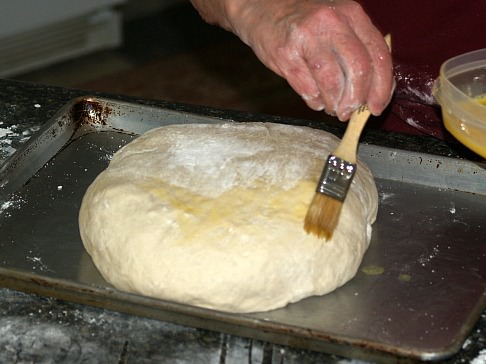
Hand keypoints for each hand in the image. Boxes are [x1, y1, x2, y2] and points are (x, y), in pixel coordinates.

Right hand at [193, 0, 393, 120]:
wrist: (263, 8)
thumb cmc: (305, 23)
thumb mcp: (338, 24)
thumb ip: (357, 50)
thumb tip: (372, 92)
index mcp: (352, 14)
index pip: (378, 55)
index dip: (381, 88)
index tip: (376, 107)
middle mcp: (332, 22)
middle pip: (358, 69)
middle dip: (357, 99)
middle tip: (350, 112)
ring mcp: (307, 37)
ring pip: (332, 82)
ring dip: (335, 103)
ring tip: (332, 108)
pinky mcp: (285, 54)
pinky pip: (307, 88)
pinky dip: (315, 101)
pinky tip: (315, 100)